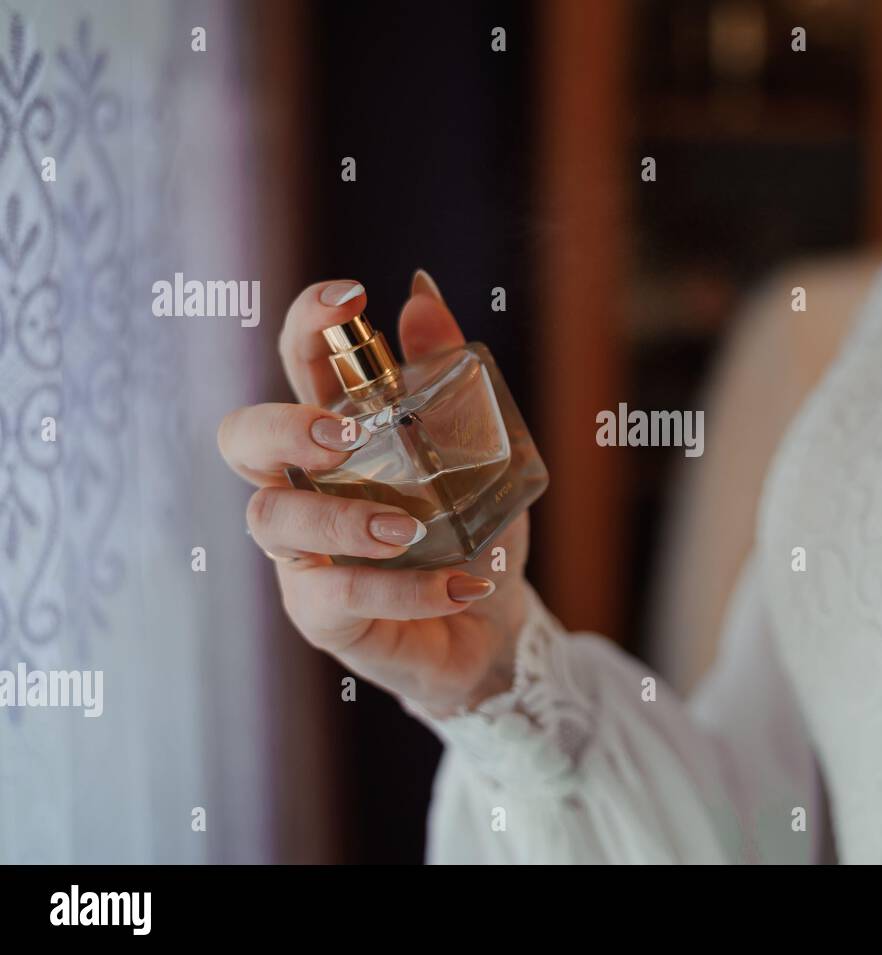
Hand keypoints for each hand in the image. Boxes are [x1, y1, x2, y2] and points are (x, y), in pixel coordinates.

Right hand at [218, 272, 529, 716]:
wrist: (491, 623)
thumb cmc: (470, 530)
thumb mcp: (479, 454)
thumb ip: (449, 382)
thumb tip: (421, 294)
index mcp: (338, 433)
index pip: (299, 364)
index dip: (308, 324)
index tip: (351, 296)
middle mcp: (304, 486)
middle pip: (243, 439)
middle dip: (284, 427)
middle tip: (345, 436)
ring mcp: (303, 553)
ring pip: (274, 521)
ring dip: (341, 518)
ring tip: (408, 530)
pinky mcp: (321, 615)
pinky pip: (340, 597)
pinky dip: (406, 591)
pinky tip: (464, 585)